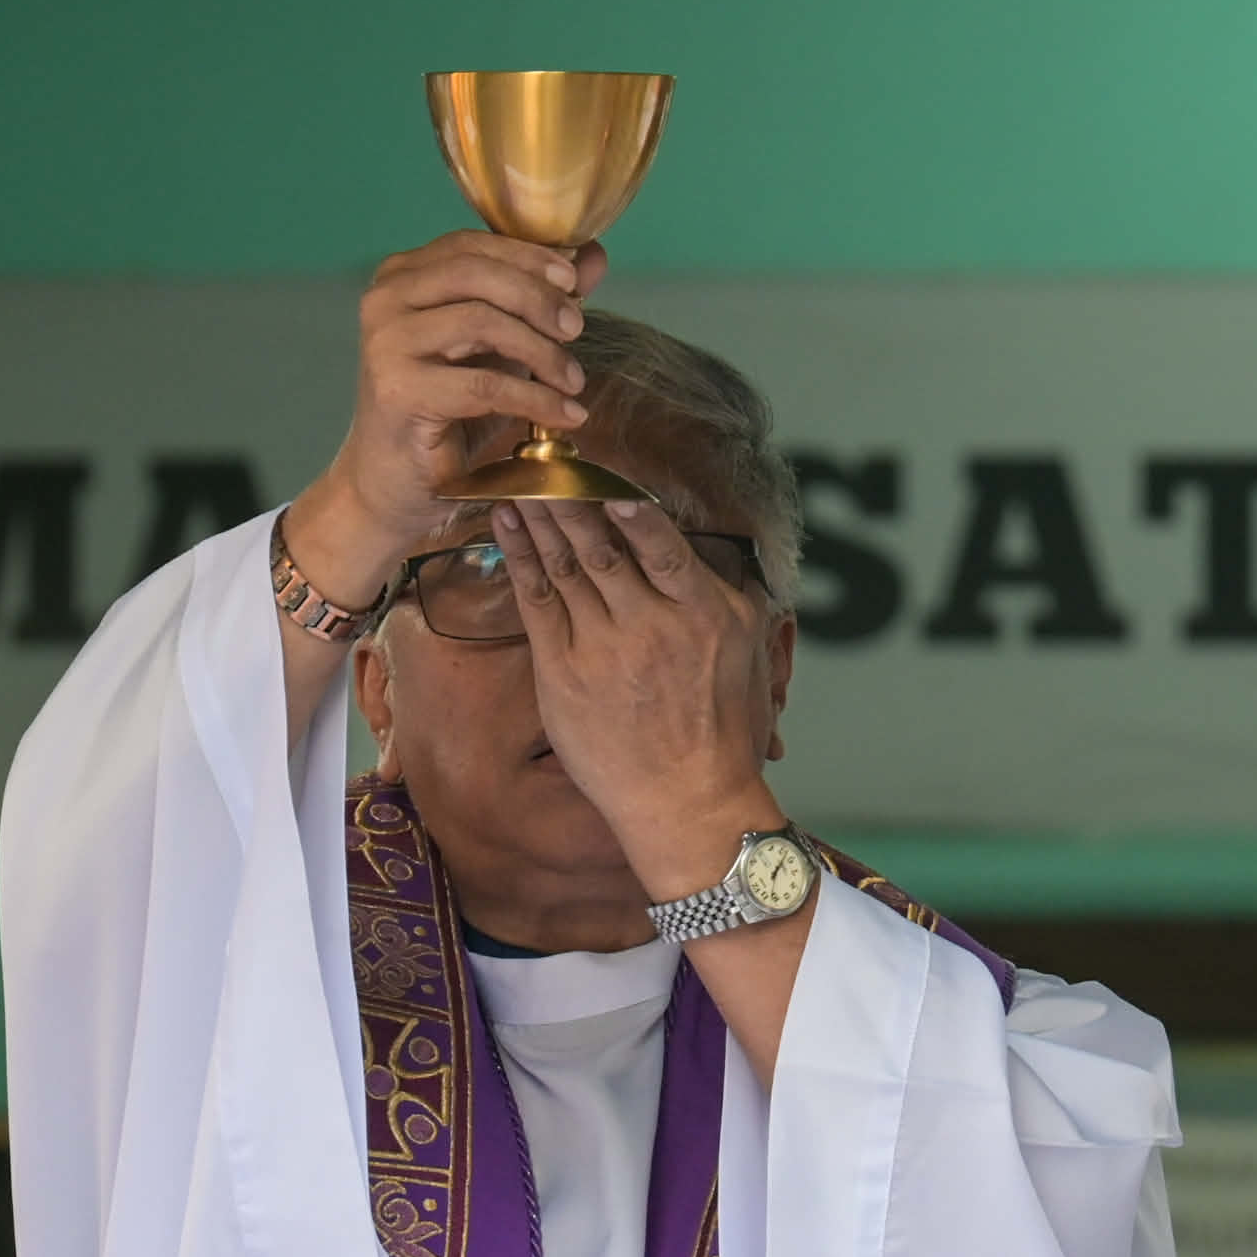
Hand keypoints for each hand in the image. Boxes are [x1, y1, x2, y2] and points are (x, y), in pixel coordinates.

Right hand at [282, 234, 602, 605]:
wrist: (394, 486)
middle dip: (538, 298)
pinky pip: (483, 384)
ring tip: (574, 380)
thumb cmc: (446, 414)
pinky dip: (534, 399)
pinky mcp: (398, 390)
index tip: (575, 281)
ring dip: (541, 350)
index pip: (472, 245)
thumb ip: (539, 301)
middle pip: (476, 273)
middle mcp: (385, 299)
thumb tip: (593, 255)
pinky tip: (566, 414)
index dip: (529, 256)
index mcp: (401, 277)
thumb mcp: (499, 350)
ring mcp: (386, 343)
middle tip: (577, 329)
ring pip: (481, 322)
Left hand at [499, 498, 788, 893]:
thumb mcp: (749, 651)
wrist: (687, 802)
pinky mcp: (563, 674)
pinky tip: (507, 522)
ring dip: (539, 515)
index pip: (662, 546)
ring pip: (564, 566)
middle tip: (544, 453)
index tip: (609, 477)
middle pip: (601, 546)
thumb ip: (732, 594)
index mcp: (700, 615)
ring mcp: (602, 650)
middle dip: (569, 495)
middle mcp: (650, 627)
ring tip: (518, 475)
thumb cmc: (724, 731)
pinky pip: (536, 602)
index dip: (632, 509)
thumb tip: (722, 554)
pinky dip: (520, 558)